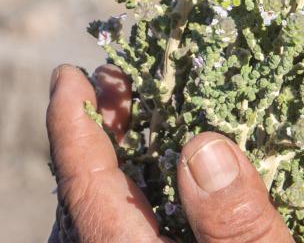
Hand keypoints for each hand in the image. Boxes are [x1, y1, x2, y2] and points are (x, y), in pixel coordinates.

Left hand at [46, 63, 293, 242]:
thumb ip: (235, 221)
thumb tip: (205, 145)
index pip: (84, 183)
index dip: (73, 124)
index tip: (68, 75)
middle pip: (86, 192)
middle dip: (98, 131)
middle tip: (115, 81)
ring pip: (105, 214)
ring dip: (120, 162)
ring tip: (137, 118)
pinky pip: (126, 230)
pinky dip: (137, 195)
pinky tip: (168, 181)